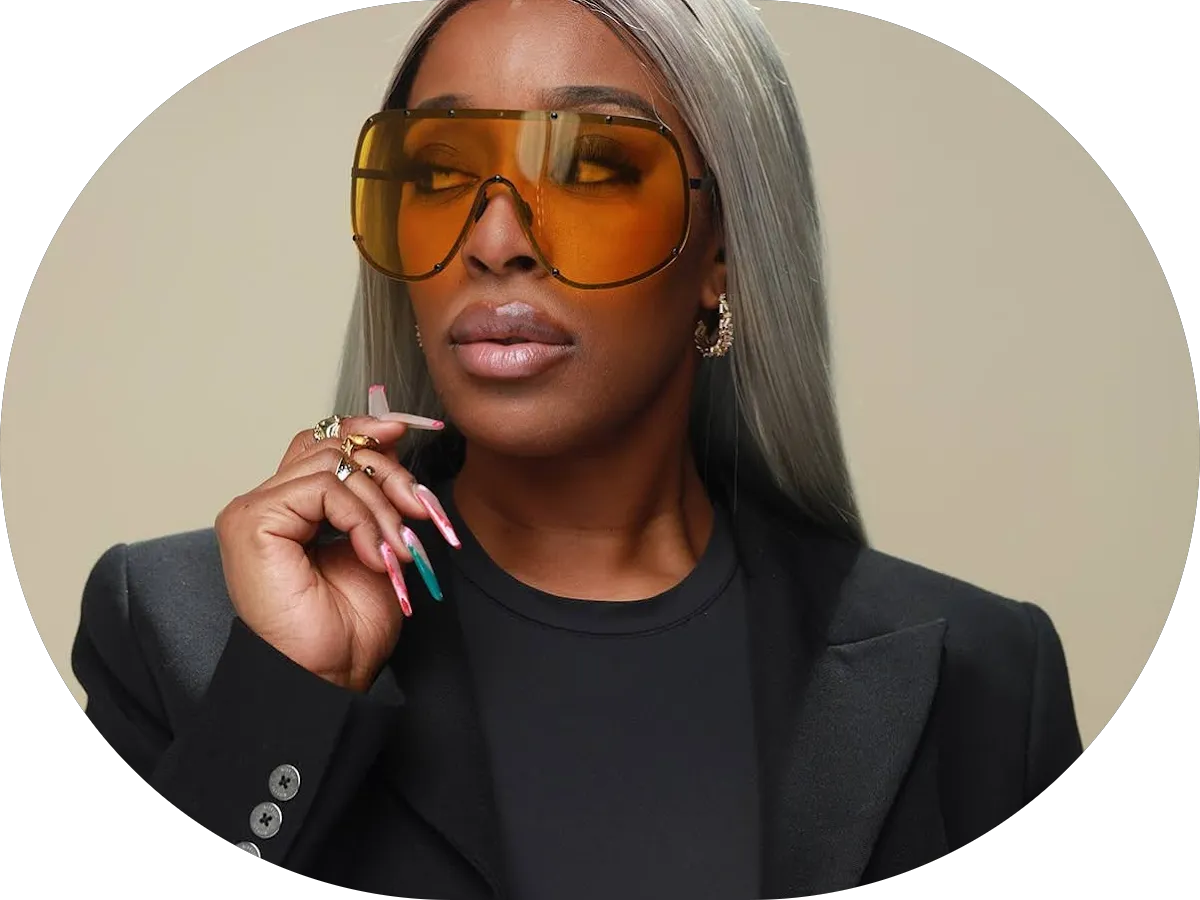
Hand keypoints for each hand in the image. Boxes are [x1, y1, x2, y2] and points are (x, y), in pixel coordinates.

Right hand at [214, 415, 455, 692]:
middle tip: (419, 512)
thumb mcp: (377, 541)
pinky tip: (373, 554)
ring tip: (396, 550)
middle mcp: (267, 502)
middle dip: (389, 472)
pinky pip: (323, 487)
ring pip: (334, 464)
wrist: (329, 675)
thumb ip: (376, 492)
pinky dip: (361, 517)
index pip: (324, 441)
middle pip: (334, 446)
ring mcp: (254, 510)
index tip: (409, 430)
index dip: (367, 430)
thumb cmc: (349, 625)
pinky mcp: (252, 521)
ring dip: (381, 505)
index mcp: (292, 506)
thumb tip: (393, 437)